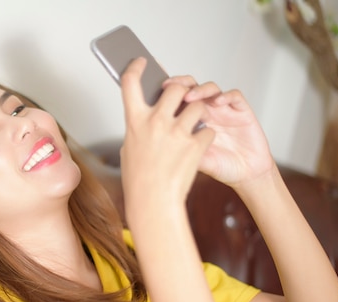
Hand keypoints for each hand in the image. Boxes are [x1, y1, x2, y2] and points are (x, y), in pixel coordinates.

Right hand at [119, 58, 214, 218]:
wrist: (153, 203)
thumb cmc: (138, 180)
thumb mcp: (130, 149)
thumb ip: (140, 128)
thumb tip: (147, 115)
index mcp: (135, 122)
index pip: (130, 82)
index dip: (135, 67)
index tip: (141, 61)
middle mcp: (156, 122)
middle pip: (175, 88)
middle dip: (182, 90)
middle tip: (183, 97)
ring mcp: (177, 133)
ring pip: (197, 106)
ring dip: (198, 113)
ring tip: (193, 126)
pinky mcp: (196, 145)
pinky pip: (207, 131)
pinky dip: (205, 137)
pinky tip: (197, 148)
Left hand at [164, 76, 275, 187]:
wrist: (246, 175)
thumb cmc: (221, 168)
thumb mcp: (194, 161)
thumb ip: (180, 150)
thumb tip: (157, 145)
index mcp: (192, 121)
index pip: (177, 100)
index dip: (167, 94)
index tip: (155, 93)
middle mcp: (207, 112)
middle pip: (192, 87)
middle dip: (181, 84)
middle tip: (170, 86)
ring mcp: (224, 110)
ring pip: (211, 89)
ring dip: (200, 90)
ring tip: (190, 96)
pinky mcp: (242, 111)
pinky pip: (234, 96)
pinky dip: (226, 95)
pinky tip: (218, 102)